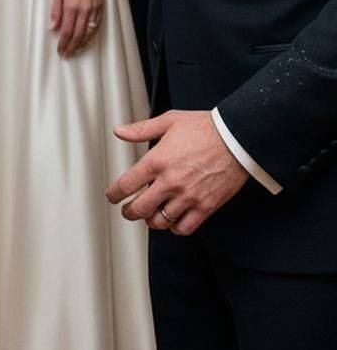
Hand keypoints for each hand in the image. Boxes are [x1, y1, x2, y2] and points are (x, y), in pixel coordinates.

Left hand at [50, 0, 103, 57]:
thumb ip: (56, 10)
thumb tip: (53, 26)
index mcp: (72, 6)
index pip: (67, 31)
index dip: (63, 43)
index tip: (60, 50)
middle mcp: (84, 9)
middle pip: (78, 34)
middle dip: (72, 46)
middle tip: (67, 53)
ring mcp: (94, 8)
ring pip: (89, 31)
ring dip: (82, 42)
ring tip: (76, 49)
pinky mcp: (101, 5)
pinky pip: (97, 23)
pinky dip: (92, 33)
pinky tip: (88, 36)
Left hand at [106, 110, 248, 235]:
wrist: (236, 139)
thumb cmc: (205, 128)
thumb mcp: (169, 121)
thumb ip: (141, 129)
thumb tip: (119, 131)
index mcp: (157, 161)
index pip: (126, 185)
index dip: (114, 194)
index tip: (112, 196)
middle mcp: (170, 182)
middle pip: (139, 209)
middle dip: (129, 212)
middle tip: (127, 210)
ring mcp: (188, 197)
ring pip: (160, 222)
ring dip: (150, 220)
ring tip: (149, 215)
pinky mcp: (206, 206)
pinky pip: (184, 228)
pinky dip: (174, 228)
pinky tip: (172, 220)